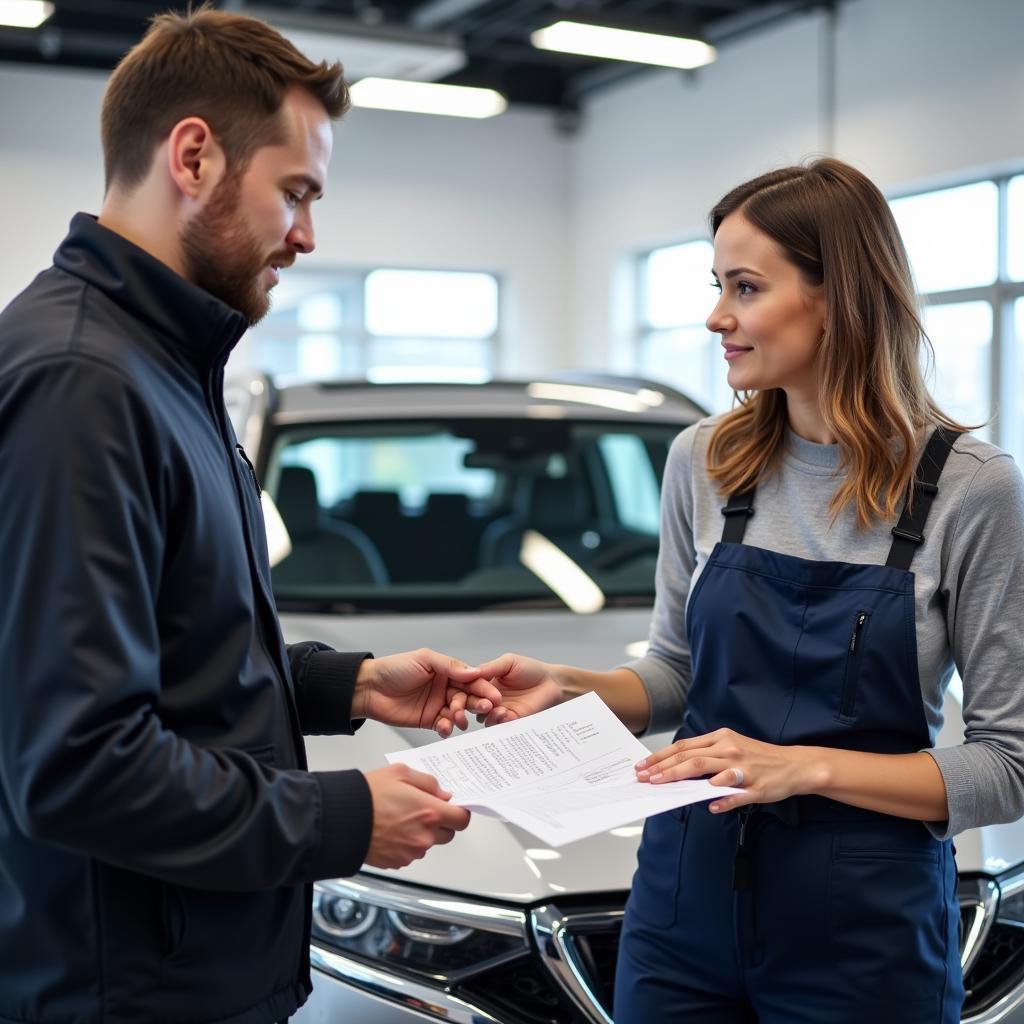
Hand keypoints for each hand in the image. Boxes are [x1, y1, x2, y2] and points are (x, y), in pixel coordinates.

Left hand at [355, 649, 501, 736]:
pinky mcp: (429, 720)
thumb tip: (474, 672)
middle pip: (468, 697)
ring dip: (461, 716)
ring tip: (458, 718)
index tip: (494, 696)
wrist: (369, 688)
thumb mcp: (424, 659)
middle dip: (477, 703)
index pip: (470, 679)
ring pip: (458, 712)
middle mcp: (445, 688)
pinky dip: (447, 728)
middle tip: (484, 708)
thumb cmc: (394, 669)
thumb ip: (450, 666)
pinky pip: (444, 726)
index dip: (483, 687)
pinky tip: (445, 727)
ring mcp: (438, 704)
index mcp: (447, 671)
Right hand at [363, 764, 470, 868]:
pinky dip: (407, 844)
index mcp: (429, 812)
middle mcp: (424, 836)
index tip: (452, 807)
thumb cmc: (368, 794)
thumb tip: (442, 794)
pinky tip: (391, 830)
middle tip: (423, 810)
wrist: (341, 818)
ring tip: (400, 819)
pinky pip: (411, 853)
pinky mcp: (398, 862)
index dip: (459, 812)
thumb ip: (428, 782)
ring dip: (422, 834)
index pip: (462, 819)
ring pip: (428, 844)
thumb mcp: (400, 772)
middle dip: (441, 822)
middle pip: (448, 834)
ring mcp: (411, 852)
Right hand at [449, 652, 562, 726]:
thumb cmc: (530, 669)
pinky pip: (501, 726)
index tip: (462, 693)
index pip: (468, 691)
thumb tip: (469, 672)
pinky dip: (501, 721)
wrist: (551, 682)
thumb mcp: (508, 662)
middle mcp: (489, 700)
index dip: (463, 693)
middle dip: (474, 707)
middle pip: (473, 707)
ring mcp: (500, 711)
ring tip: (498, 709)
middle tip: (481, 704)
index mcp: (485, 685)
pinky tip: (506, 714)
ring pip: (486, 719)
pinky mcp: (512, 721)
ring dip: (489, 715)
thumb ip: (489, 668)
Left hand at [634, 728, 819, 812]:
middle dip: (663, 768)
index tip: (644, 766)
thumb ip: (707, 754)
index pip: (684, 747)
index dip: (661, 756)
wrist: (796, 765)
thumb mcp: (732, 746)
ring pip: (706, 772)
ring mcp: (742, 768)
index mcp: (722, 738)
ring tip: (662, 786)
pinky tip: (709, 806)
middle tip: (644, 778)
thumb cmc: (760, 757)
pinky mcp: (756, 787)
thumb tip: (678, 766)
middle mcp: (729, 749)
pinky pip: (735, 795)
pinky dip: (721, 800)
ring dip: (681, 778)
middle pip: (690, 758)